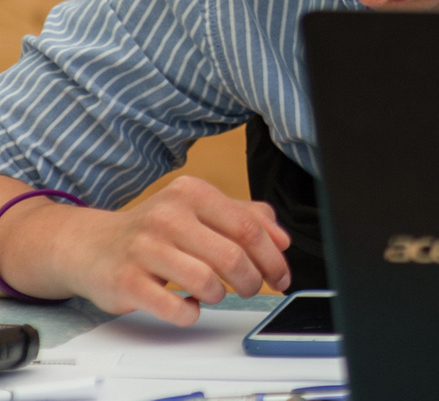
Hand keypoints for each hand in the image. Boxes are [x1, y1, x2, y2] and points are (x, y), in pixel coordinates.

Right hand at [7, 178, 290, 322]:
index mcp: (192, 193)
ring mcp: (144, 249)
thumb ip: (246, 217)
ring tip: (215, 293)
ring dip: (221, 295)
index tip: (281, 275)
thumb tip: (282, 240)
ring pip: (207, 282)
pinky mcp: (126, 282)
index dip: (273, 257)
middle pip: (232, 256)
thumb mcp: (199, 209)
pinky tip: (190, 304)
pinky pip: (175, 307)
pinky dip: (191, 312)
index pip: (249, 227)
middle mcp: (168, 216)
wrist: (90, 245)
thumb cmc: (154, 230)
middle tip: (253, 288)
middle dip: (253, 280)